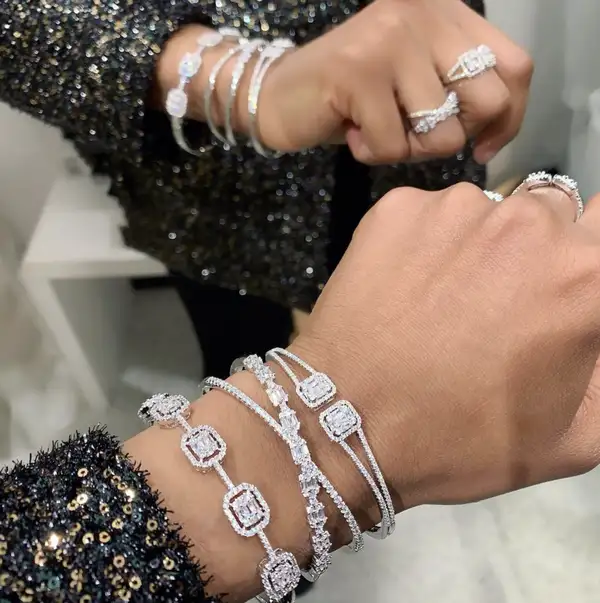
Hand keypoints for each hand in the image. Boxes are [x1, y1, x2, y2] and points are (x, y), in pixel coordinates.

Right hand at [258, 0, 532, 163]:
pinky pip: (393, 145)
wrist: (279, 96)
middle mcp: (425, 13)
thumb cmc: (351, 100)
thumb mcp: (416, 88)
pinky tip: (352, 133)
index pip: (515, 67)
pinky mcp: (359, 72)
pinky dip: (373, 154)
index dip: (509, 118)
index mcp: (447, 12)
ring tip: (375, 130)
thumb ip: (458, 93)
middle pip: (487, 100)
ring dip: (407, 149)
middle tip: (412, 135)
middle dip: (452, 138)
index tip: (484, 147)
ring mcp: (391, 39)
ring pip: (441, 131)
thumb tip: (495, 132)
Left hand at [291, 183, 599, 516]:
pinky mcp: (396, 207)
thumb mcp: (571, 438)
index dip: (582, 255)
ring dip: (473, 243)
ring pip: (483, 211)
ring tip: (436, 298)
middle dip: (532, 248)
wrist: (346, 422)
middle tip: (492, 300)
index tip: (555, 284)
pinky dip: (420, 241)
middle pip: (547, 213)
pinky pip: (425, 215)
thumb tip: (591, 318)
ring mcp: (456, 206)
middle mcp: (529, 220)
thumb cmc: (460, 440)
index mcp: (585, 273)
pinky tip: (399, 287)